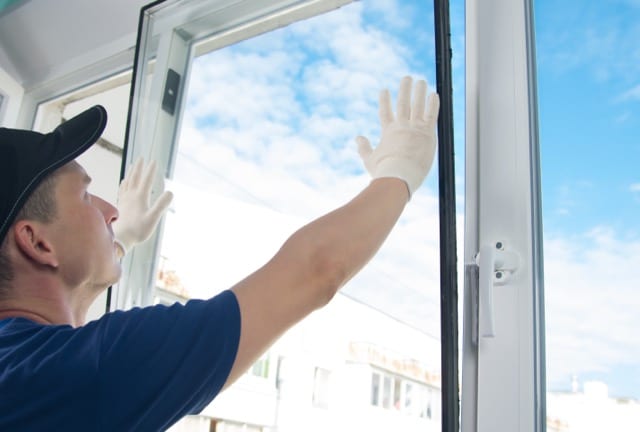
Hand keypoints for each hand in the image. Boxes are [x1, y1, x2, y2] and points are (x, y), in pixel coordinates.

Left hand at [113, 158, 173, 256]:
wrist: (120, 238)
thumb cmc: (138, 230)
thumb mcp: (153, 218)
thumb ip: (161, 205)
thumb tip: (171, 192)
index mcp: (140, 197)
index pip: (147, 180)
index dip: (151, 170)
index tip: (154, 160)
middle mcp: (131, 195)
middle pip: (135, 177)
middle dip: (139, 167)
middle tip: (142, 158)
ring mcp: (125, 200)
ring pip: (128, 181)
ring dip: (131, 172)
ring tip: (134, 165)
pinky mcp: (121, 205)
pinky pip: (122, 189)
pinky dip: (124, 183)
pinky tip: (124, 181)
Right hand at [356, 76, 439, 198]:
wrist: (399, 175)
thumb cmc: (384, 172)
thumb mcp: (369, 160)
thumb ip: (363, 148)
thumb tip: (357, 138)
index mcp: (388, 132)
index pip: (385, 112)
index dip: (385, 101)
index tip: (384, 90)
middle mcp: (401, 126)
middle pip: (403, 103)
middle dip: (404, 89)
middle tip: (407, 78)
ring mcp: (415, 128)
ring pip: (418, 105)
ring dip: (419, 91)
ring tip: (421, 81)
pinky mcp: (428, 133)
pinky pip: (431, 114)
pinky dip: (432, 103)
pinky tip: (434, 93)